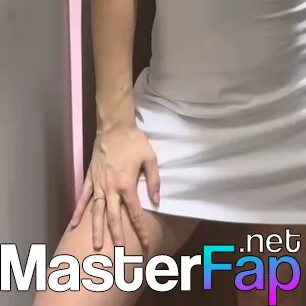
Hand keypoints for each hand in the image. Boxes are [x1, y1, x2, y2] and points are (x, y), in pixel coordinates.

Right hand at [69, 126, 159, 250]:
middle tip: (118, 254)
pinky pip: (83, 198)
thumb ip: (154, 181)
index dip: (141, 230)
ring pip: (96, 212)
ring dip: (96, 230)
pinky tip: (73, 225)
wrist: (114, 127)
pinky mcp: (90, 178)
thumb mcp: (150, 158)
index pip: (135, 213)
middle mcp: (111, 188)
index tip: (146, 244)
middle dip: (117, 237)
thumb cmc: (134, 142)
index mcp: (126, 185)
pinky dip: (78, 211)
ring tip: (95, 246)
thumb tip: (157, 200)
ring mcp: (98, 184)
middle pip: (113, 218)